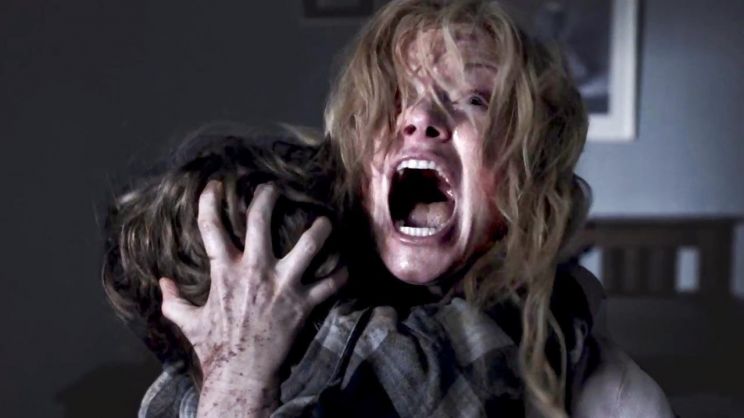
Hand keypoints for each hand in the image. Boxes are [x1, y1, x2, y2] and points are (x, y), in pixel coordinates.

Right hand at [159, 181, 346, 416]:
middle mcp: (255, 270)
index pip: (211, 227)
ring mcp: (283, 285)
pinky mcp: (303, 303)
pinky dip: (340, 274)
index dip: (209, 201)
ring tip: (324, 221)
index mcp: (225, 271)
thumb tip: (161, 284)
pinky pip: (330, 283)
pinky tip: (344, 266)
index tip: (215, 185)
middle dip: (267, 197)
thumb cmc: (215, 348)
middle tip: (272, 188)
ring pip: (309, 245)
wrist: (242, 374)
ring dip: (319, 229)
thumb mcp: (187, 322)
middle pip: (260, 220)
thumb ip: (173, 301)